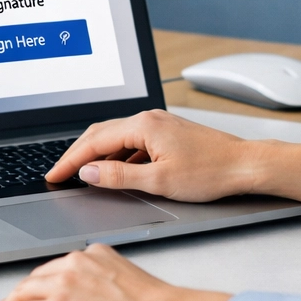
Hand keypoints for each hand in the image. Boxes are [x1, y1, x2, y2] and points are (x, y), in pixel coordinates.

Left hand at [0, 244, 228, 300]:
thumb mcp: (126, 276)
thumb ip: (105, 277)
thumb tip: (97, 294)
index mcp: (92, 254)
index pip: (57, 267)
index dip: (41, 280)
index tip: (33, 287)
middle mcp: (74, 264)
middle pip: (36, 278)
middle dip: (20, 291)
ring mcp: (61, 287)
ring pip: (24, 294)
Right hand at [47, 109, 300, 212]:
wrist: (246, 166)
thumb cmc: (211, 173)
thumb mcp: (159, 181)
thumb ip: (119, 177)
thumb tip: (89, 174)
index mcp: (143, 126)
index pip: (94, 142)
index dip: (70, 161)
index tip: (53, 176)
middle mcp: (149, 119)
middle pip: (100, 134)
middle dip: (77, 154)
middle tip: (59, 174)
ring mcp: (159, 124)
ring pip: (116, 137)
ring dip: (96, 155)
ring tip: (80, 175)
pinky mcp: (168, 133)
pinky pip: (132, 141)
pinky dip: (116, 155)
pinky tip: (115, 171)